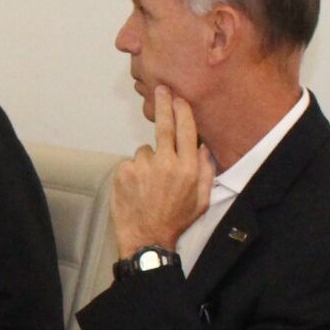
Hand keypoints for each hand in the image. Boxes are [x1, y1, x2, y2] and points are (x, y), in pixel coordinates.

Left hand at [110, 86, 214, 256]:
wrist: (147, 238)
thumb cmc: (176, 221)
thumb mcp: (202, 200)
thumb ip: (206, 172)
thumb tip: (206, 149)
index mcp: (187, 169)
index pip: (187, 131)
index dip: (182, 111)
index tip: (179, 98)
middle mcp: (166, 164)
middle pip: (164, 126)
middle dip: (164, 105)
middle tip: (162, 90)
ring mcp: (142, 167)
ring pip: (145, 151)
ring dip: (148, 161)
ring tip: (150, 184)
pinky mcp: (124, 172)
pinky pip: (131, 163)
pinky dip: (134, 172)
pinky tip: (138, 188)